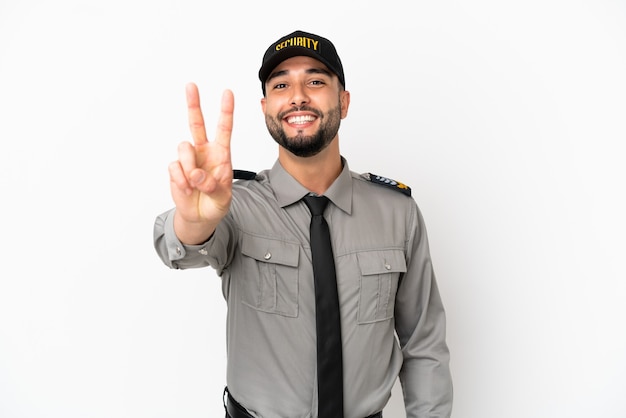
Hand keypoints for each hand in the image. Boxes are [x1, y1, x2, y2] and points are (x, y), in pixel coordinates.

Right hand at [169, 83, 233, 243]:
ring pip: (184, 148)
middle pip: (197, 124)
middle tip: (191, 85)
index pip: (224, 129)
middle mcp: (203, 151)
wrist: (200, 216)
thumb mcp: (223, 197)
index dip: (226, 111)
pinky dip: (181, 180)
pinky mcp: (176, 168)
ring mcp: (188, 159)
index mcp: (221, 153)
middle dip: (194, 104)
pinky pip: (175, 167)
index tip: (227, 93)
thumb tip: (195, 173)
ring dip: (189, 167)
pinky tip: (187, 189)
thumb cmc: (215, 202)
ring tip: (194, 184)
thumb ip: (212, 185)